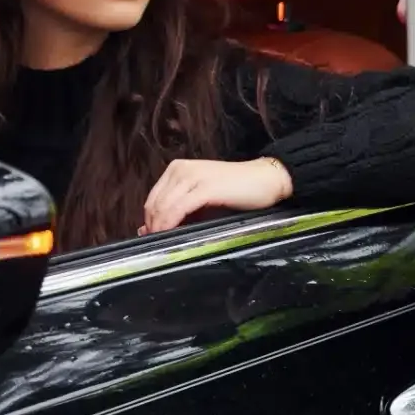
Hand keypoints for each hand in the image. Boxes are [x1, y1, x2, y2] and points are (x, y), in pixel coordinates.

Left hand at [139, 157, 293, 234]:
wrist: (266, 179)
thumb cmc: (237, 190)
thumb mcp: (202, 198)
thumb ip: (178, 210)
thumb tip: (148, 229)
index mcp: (178, 169)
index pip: (152, 199)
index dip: (149, 221)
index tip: (153, 238)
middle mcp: (182, 170)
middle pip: (154, 204)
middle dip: (153, 227)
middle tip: (158, 244)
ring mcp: (193, 177)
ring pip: (163, 207)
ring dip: (160, 228)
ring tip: (165, 243)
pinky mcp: (206, 188)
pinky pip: (179, 209)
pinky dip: (171, 223)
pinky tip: (172, 234)